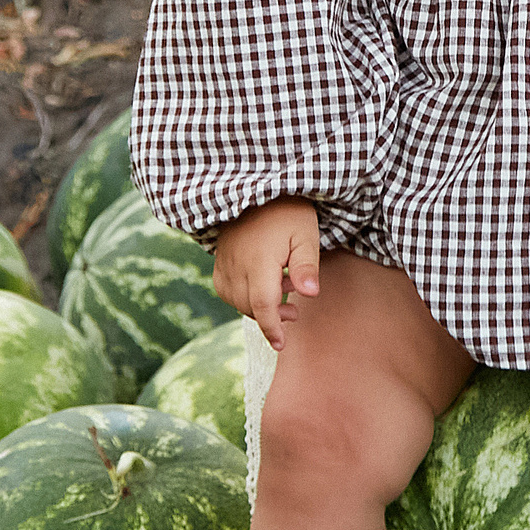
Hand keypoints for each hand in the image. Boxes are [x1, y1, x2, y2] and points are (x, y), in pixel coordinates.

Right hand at [212, 196, 321, 350]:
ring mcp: (224, 261)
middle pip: (249, 306)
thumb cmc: (288, 210)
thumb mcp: (306, 234)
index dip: (271, 327)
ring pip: (235, 300)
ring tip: (283, 294)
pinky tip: (259, 288)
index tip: (281, 345)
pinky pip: (224, 288)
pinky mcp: (219, 258)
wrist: (258, 185)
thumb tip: (311, 295)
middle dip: (271, 317)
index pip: (262, 305)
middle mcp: (236, 264)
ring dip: (257, 307)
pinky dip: (239, 297)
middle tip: (295, 312)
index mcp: (259, 260)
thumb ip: (307, 266)